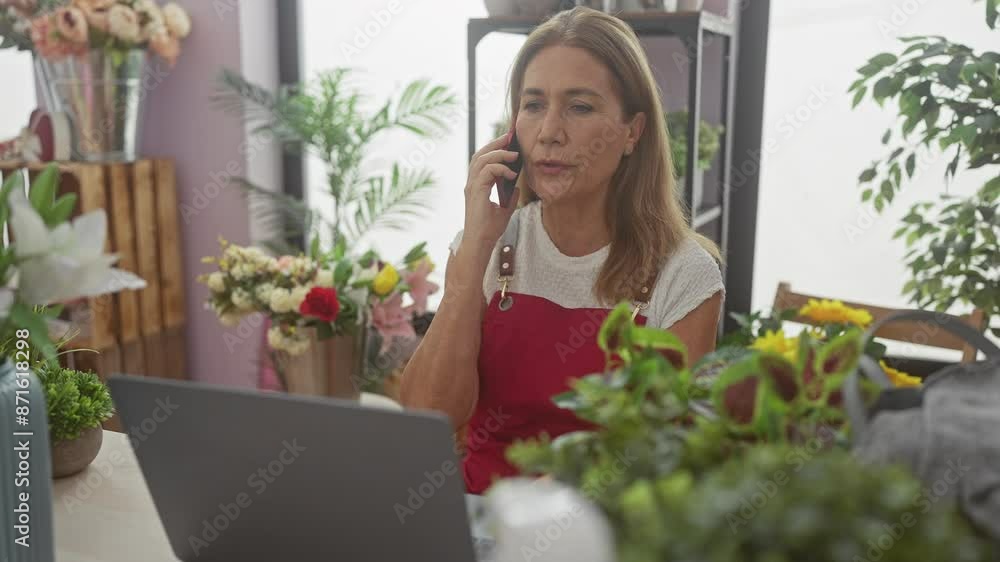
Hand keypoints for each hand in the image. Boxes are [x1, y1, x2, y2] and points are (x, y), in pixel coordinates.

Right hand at [461, 132, 520, 254]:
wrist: (481, 243)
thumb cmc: (489, 230)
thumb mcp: (504, 210)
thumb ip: (509, 197)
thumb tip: (517, 187)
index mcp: (476, 186)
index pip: (482, 160)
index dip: (494, 149)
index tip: (508, 142)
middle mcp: (472, 183)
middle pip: (480, 155)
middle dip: (495, 144)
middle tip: (510, 137)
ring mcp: (472, 187)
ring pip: (482, 160)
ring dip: (499, 154)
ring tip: (514, 154)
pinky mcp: (476, 192)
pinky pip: (487, 171)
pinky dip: (500, 168)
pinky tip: (512, 174)